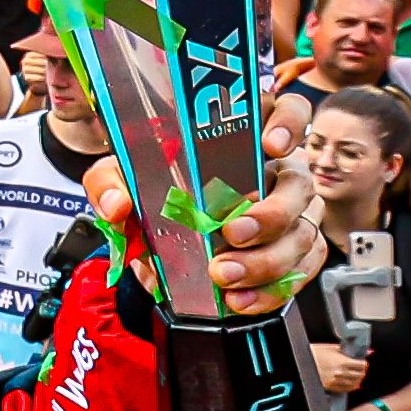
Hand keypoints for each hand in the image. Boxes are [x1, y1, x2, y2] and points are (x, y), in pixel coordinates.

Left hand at [82, 91, 321, 314]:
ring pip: (301, 233)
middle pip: (299, 185)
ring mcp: (292, 215)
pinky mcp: (295, 255)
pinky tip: (240, 298)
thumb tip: (117, 204)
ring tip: (224, 276)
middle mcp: (277, 174)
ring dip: (264, 261)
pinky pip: (299, 272)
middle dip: (270, 214)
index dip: (287, 122)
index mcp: (245, 141)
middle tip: (232, 234)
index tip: (269, 146)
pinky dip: (270, 290)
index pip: (287, 111)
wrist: (155, 250)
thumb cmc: (151, 199)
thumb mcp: (120, 181)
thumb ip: (109, 182)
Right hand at [312, 339, 371, 395]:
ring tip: (353, 376)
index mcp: (342, 362)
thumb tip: (368, 351)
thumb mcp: (332, 348)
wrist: (300, 361)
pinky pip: (345, 389)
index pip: (363, 365)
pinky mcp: (330, 387)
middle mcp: (340, 373)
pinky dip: (349, 386)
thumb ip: (350, 350)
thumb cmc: (313, 353)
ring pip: (355, 384)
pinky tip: (348, 382)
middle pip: (360, 375)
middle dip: (361, 372)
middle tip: (359, 369)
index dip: (364, 363)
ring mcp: (335, 381)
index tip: (361, 362)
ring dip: (356, 380)